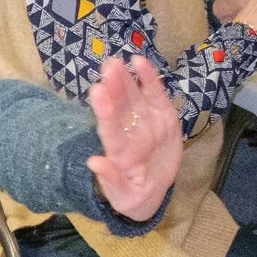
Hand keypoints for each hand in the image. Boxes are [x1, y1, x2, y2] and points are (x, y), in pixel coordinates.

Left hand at [84, 55, 185, 222]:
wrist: (151, 191)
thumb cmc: (132, 195)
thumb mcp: (123, 195)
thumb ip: (111, 180)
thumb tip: (94, 163)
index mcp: (117, 151)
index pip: (109, 129)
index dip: (104, 111)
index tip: (97, 91)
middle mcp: (128, 132)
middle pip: (119, 107)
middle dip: (114, 87)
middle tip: (107, 67)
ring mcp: (145, 122)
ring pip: (133, 97)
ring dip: (125, 79)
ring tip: (116, 61)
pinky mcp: (162, 116)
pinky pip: (155, 94)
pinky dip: (149, 78)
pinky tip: (139, 61)